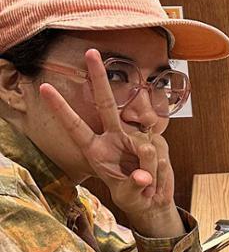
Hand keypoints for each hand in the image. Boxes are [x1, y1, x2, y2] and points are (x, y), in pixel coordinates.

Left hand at [39, 49, 179, 234]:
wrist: (153, 199)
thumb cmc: (133, 195)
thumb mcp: (129, 194)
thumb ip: (135, 184)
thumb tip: (143, 176)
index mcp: (96, 150)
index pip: (75, 126)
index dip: (61, 108)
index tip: (45, 87)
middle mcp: (114, 137)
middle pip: (107, 104)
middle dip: (99, 78)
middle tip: (91, 52)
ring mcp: (136, 138)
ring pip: (144, 148)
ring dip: (148, 173)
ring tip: (148, 189)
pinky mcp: (156, 141)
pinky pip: (160, 155)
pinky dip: (159, 174)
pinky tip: (156, 184)